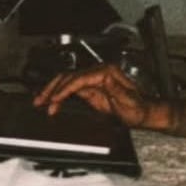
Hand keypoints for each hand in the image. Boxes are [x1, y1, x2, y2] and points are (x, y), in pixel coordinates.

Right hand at [34, 63, 163, 129]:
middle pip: (69, 77)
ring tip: (40, 102)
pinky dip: (60, 96)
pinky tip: (53, 104)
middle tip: (40, 100)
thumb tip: (104, 78)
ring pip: (67, 82)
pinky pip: (71, 90)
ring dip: (53, 91)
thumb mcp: (129, 100)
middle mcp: (99, 72)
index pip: (80, 78)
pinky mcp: (91, 89)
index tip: (55, 99)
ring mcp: (94, 80)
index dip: (65, 88)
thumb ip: (116, 89)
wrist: (145, 113)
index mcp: (107, 73)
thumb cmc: (139, 108)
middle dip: (53, 88)